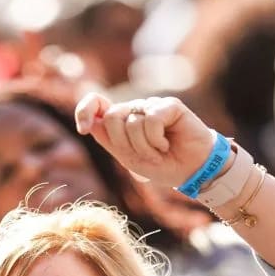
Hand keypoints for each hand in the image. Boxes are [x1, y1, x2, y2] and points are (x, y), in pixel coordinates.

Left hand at [75, 94, 214, 190]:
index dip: (85, 110)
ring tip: (159, 153)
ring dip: (145, 148)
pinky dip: (157, 140)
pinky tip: (167, 144)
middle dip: (124, 143)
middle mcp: (135, 109)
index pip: (96, 103)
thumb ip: (109, 139)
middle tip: (143, 155)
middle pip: (112, 117)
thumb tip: (89, 123)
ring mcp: (152, 106)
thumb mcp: (128, 157)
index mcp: (122, 121)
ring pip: (132, 123)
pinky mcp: (170, 106)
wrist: (191, 171)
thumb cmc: (162, 165)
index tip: (82, 128)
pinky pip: (151, 120)